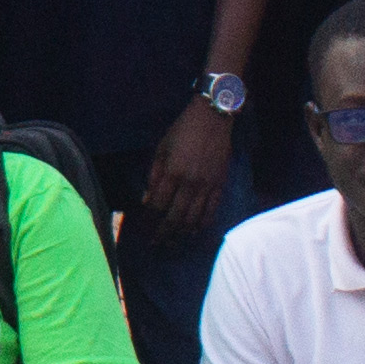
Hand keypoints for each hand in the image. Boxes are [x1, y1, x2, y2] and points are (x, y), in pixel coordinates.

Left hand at [142, 96, 235, 244]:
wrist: (213, 118)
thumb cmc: (182, 131)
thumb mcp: (161, 148)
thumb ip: (154, 175)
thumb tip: (147, 201)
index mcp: (172, 173)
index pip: (158, 206)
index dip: (150, 220)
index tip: (144, 228)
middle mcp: (190, 183)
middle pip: (175, 218)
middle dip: (163, 234)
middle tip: (156, 245)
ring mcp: (207, 186)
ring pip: (194, 219)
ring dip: (182, 234)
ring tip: (173, 243)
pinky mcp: (220, 185)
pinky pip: (211, 212)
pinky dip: (202, 224)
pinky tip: (194, 232)